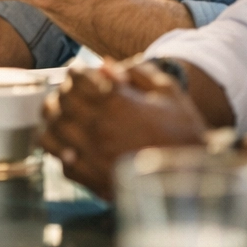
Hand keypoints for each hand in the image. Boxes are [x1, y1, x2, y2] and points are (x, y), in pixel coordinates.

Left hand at [40, 58, 208, 198]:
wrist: (194, 179)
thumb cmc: (184, 133)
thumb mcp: (168, 92)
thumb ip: (138, 73)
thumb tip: (106, 66)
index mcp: (114, 103)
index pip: (77, 79)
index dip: (77, 73)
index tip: (81, 74)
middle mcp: (97, 128)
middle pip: (60, 103)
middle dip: (64, 93)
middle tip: (72, 93)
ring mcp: (91, 156)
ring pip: (51, 132)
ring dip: (54, 121)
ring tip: (64, 117)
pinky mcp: (93, 180)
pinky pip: (62, 163)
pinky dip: (62, 152)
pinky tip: (71, 146)